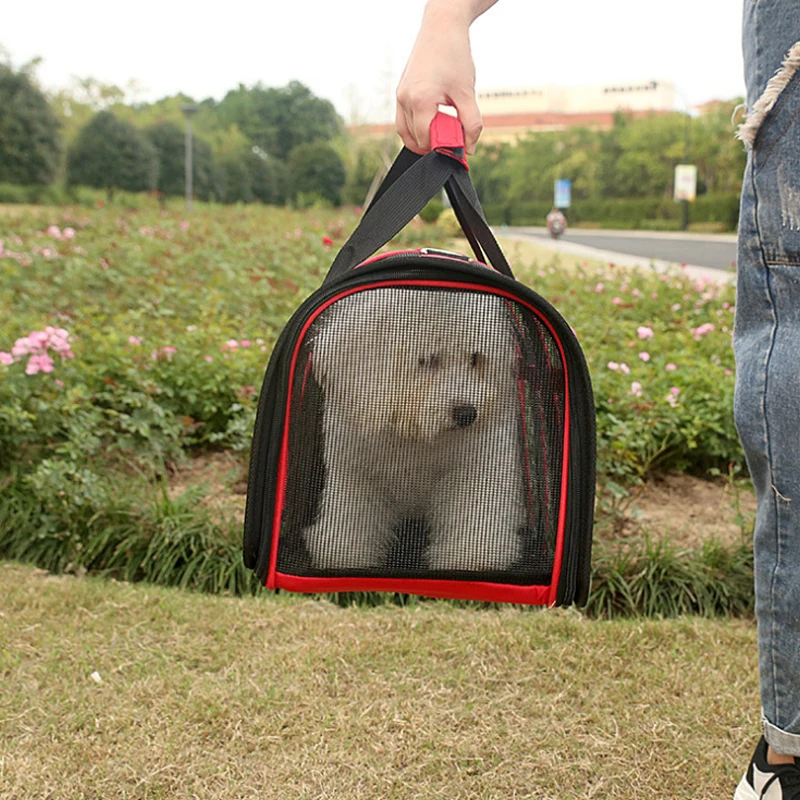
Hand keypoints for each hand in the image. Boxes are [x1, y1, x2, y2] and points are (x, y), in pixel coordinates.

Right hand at [395, 4, 483, 154]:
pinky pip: (403, 120)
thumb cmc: (454, 55)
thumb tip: (469, 148)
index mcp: (420, 100)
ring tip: (442, 129)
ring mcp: (400, 96)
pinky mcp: (400, 92)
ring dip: (422, 137)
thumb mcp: (467, 93)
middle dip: (432, 143)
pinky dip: (416, 127)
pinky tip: (433, 121)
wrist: (441, 27)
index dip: (442, 147)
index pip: (425, 140)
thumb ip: (471, 123)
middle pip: (413, 139)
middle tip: (451, 136)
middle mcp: (405, 99)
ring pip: (405, 132)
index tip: (457, 144)